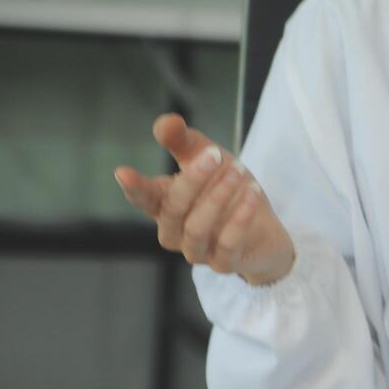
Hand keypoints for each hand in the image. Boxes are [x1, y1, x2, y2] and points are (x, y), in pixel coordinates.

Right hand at [115, 114, 295, 285]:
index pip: (144, 198)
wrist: (265, 233)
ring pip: (196, 228)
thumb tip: (168, 123)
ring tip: (239, 171)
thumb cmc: (228, 193)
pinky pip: (227, 245)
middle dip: (193, 179)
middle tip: (215, 155)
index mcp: (165, 205)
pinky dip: (239, 218)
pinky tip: (252, 194)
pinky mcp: (224, 265)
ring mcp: (198, 251)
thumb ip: (186, 142)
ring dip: (217, 197)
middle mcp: (176, 232)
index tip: (123, 172)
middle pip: (172, 208)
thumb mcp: (210, 160)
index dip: (134, 187)